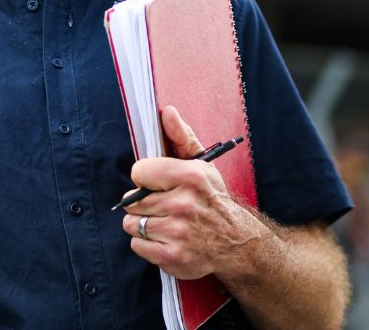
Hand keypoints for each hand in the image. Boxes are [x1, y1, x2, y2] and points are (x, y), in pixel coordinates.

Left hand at [120, 106, 266, 279]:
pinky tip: (166, 239)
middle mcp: (184, 205)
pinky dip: (146, 244)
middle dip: (144, 203)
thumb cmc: (210, 197)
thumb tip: (166, 111)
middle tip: (165, 205)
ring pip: (131, 223)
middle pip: (132, 200)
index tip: (158, 183)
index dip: (145, 178)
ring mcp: (178, 233)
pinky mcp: (173, 257)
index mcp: (190, 177)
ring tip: (165, 222)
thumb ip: (180, 136)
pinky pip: (136, 245)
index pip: (138, 172)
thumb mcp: (201, 163)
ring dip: (143, 224)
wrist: (236, 241)